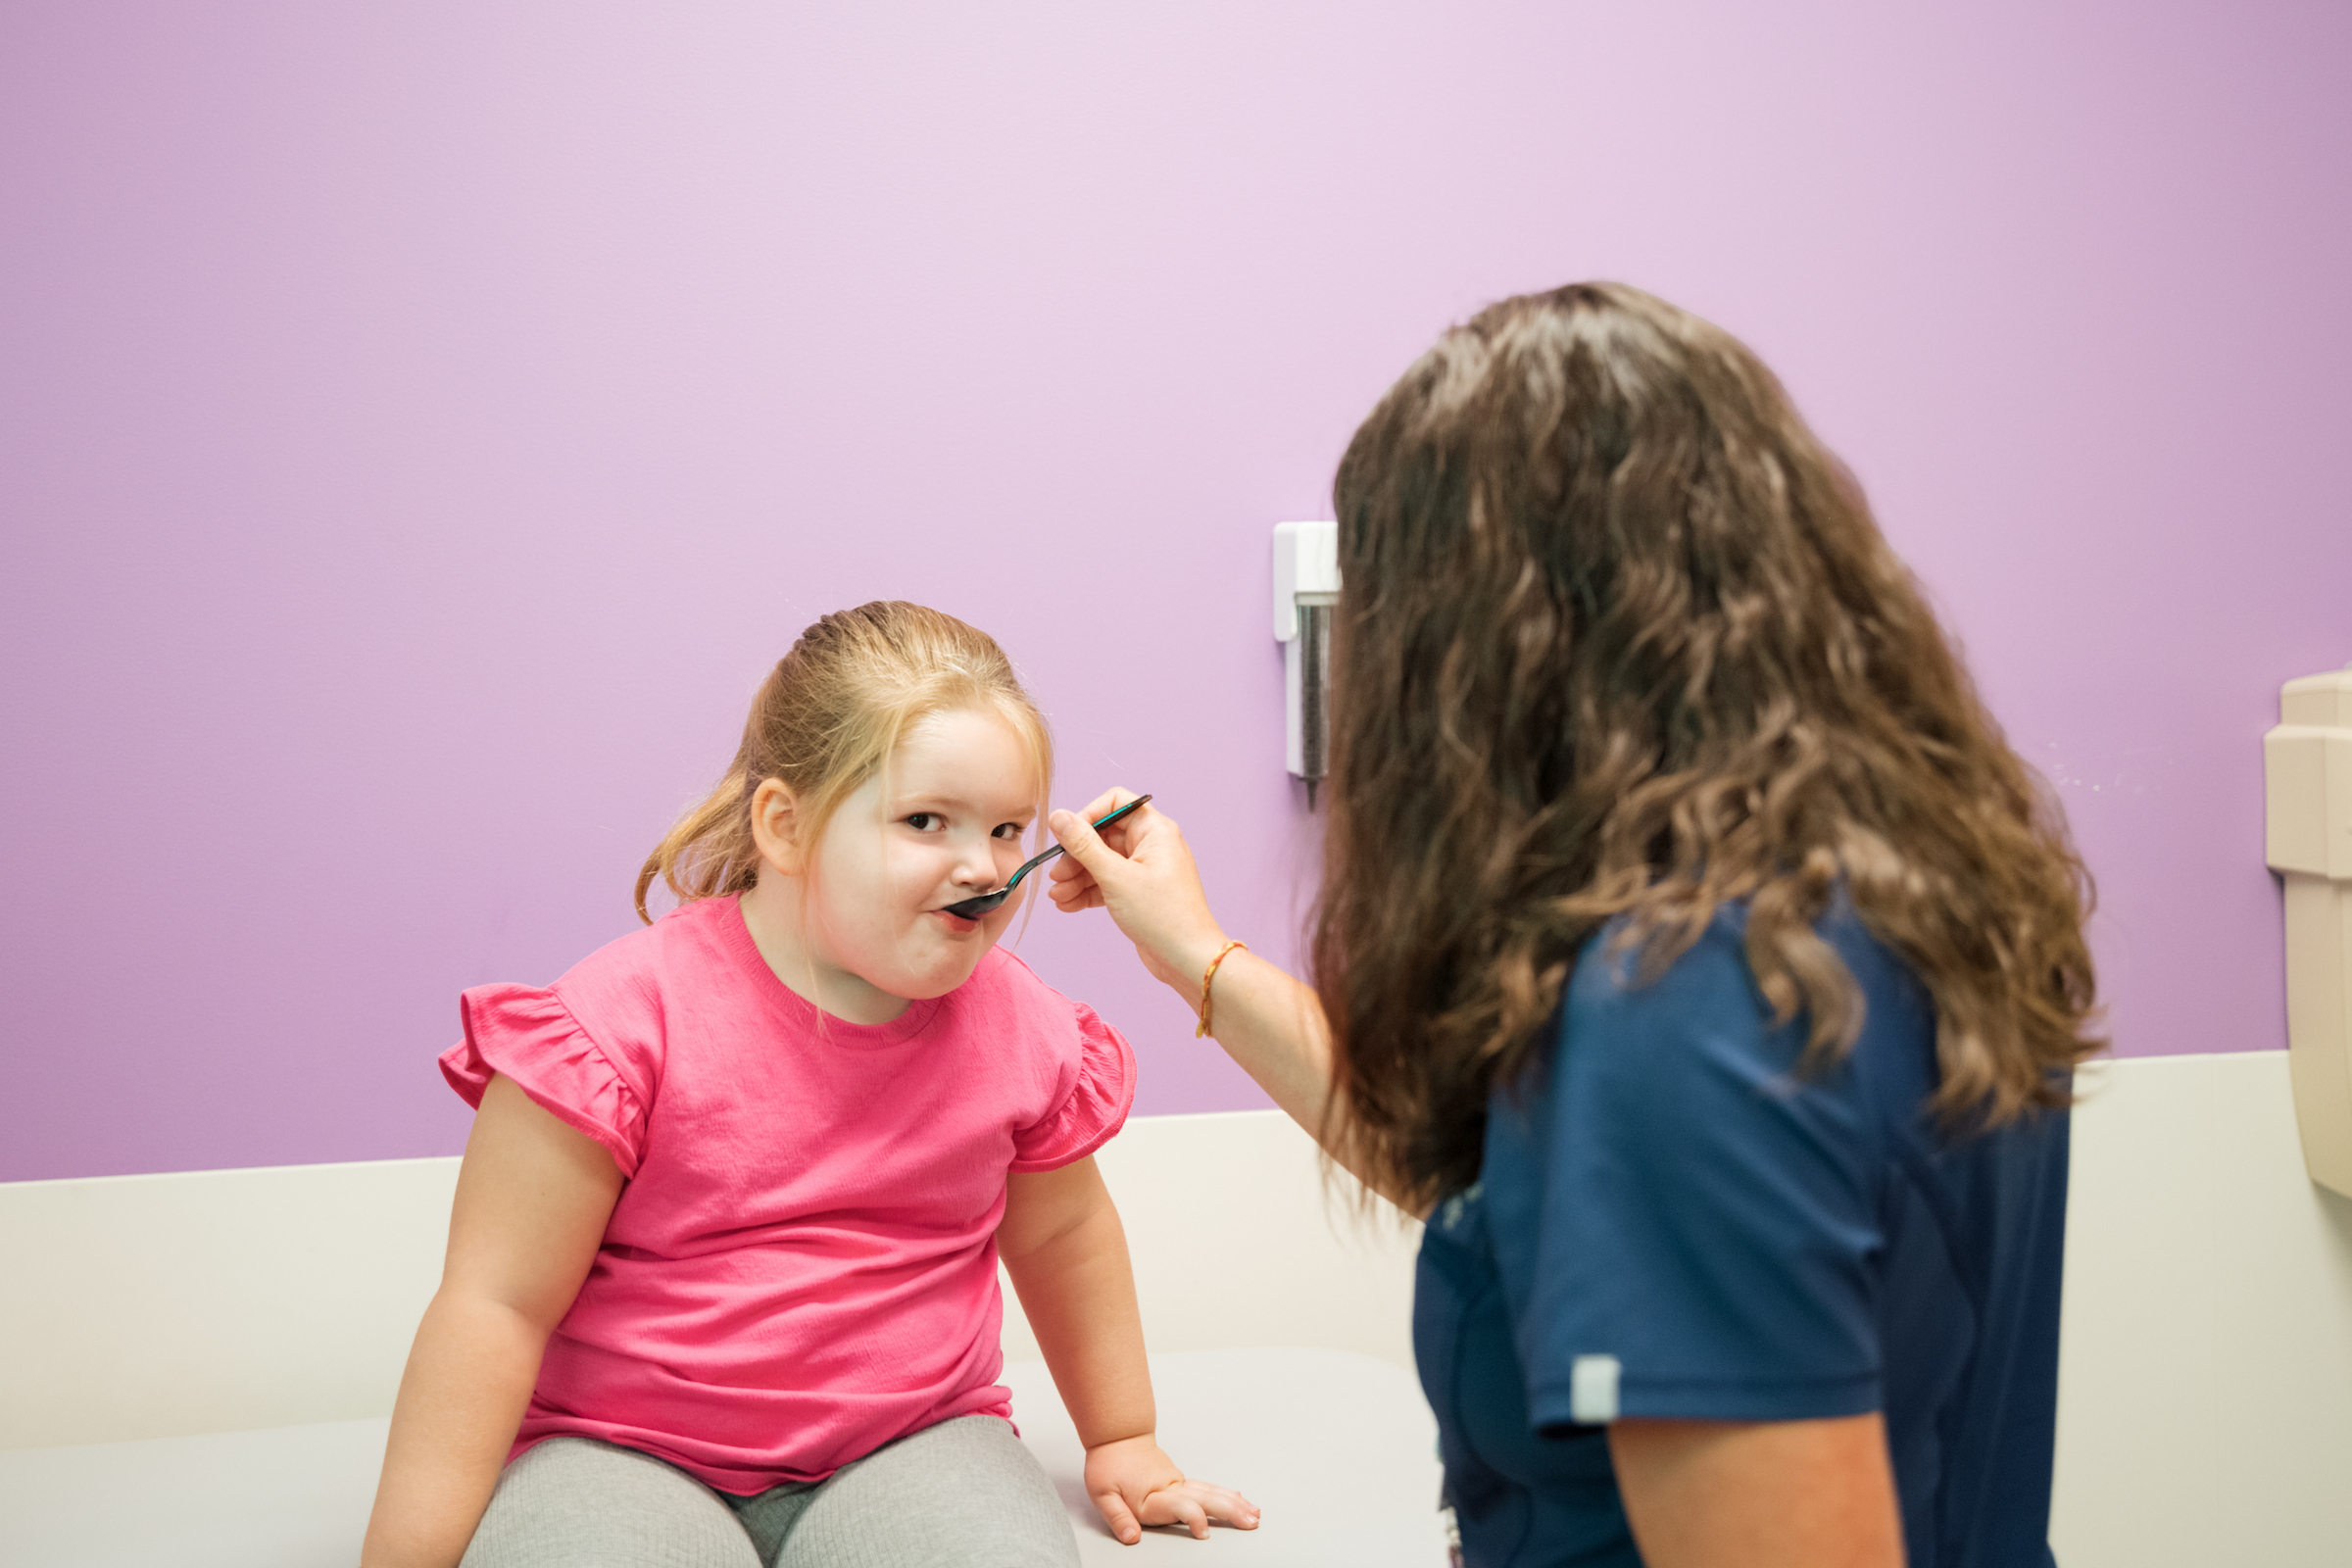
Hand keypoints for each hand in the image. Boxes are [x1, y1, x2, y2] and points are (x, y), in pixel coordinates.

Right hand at [1047, 790, 1226, 992]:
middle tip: (1056, 877)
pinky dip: (1088, 892)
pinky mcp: (1139, 893)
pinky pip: (1108, 883)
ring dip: (1077, 878)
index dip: (1087, 817)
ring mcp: (1146, 870)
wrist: (1188, 959)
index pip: (1114, 804)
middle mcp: (1152, 845)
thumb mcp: (1116, 877)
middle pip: (1103, 836)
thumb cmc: (1163, 916)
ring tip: (1058, 897)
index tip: (1064, 838)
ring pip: (1102, 863)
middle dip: (1076, 857)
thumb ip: (1084, 846)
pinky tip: (1068, 905)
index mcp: (1154, 830)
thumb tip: (1059, 817)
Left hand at [1082, 1433, 1259, 1543]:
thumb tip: (1131, 1537)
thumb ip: (1118, 1518)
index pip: (1179, 1506)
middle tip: (1250, 1522)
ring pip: (1211, 1492)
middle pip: (1205, 1499)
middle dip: (1230, 1511)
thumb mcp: (1102, 1494)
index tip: (1203, 1533)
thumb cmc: (1109, 1464)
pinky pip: (1208, 1487)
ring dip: (1234, 1504)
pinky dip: (1226, 1494)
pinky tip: (1240, 1500)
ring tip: (1254, 1515)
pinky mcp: (1181, 1480)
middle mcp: (1170, 1488)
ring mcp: (1178, 1483)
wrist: (1117, 1436)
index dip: (1193, 1518)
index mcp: (1152, 1496)